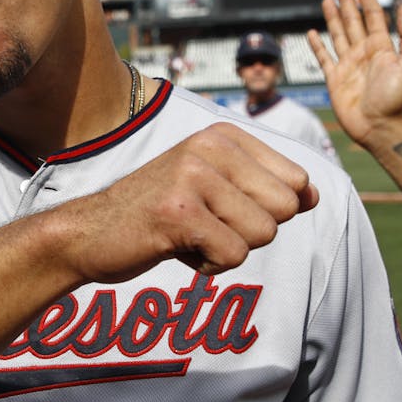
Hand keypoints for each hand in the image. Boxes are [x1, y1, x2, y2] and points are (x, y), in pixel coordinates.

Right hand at [56, 122, 318, 281]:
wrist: (88, 233)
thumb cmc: (157, 214)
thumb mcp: (212, 186)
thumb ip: (263, 187)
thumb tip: (313, 197)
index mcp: (222, 135)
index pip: (296, 180)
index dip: (268, 209)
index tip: (222, 208)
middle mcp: (209, 147)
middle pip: (284, 210)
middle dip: (250, 231)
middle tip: (204, 224)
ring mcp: (192, 177)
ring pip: (262, 235)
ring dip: (227, 248)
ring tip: (187, 234)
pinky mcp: (179, 213)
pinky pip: (233, 256)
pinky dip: (208, 266)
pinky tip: (176, 248)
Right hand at [308, 0, 401, 147]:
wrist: (379, 127)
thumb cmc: (397, 99)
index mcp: (382, 47)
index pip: (373, 15)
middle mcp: (364, 52)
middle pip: (353, 20)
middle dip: (347, 1)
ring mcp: (348, 65)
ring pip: (338, 34)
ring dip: (333, 16)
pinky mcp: (334, 79)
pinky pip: (324, 58)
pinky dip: (318, 46)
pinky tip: (313, 33)